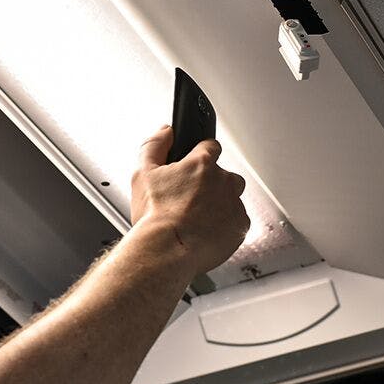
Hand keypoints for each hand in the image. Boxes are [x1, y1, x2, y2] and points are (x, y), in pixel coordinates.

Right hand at [129, 125, 249, 274]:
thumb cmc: (155, 217)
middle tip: (191, 200)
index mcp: (202, 164)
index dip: (201, 156)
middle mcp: (223, 181)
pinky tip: (206, 233)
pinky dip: (225, 226)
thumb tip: (166, 131)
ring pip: (231, 199)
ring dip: (219, 205)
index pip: (211, 146)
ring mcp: (234, 204)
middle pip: (224, 175)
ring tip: (197, 220)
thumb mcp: (143, 173)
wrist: (167, 251)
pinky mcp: (240, 227)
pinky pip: (237, 222)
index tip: (194, 168)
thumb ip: (155, 145)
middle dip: (211, 184)